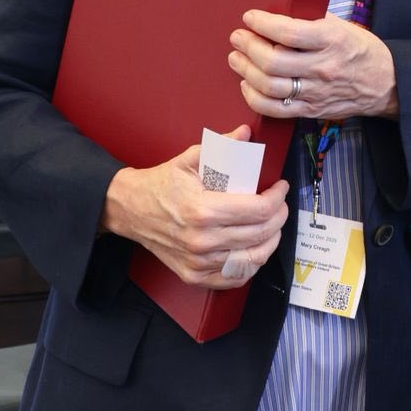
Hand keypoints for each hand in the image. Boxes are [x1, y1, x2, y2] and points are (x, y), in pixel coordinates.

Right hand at [99, 126, 288, 288]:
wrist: (130, 210)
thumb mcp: (190, 158)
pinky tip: (255, 248)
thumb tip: (246, 133)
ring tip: (273, 225)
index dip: (277, 198)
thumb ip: (222, 146)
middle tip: (280, 204)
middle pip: (260, 234)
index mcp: (203, 210)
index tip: (280, 187)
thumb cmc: (162, 184)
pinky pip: (233, 278)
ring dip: (270, 241)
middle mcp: (202, 240)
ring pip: (252, 258)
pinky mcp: (193, 275)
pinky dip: (251, 264)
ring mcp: (198, 262)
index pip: (258, 210)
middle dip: (279, 217)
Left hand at [230, 10, 398, 120]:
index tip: (250, 17)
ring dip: (246, 71)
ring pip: (269, 87)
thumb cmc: (362, 49)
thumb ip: (312, 21)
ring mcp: (316, 93)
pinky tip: (248, 84)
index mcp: (332, 40)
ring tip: (236, 58)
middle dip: (249, 47)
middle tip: (238, 37)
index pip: (289, 33)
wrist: (385, 83)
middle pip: (273, 61)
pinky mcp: (311, 110)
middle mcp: (323, 67)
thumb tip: (279, 15)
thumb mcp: (343, 26)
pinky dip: (254, 97)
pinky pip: (274, 109)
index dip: (263, 24)